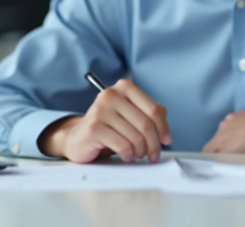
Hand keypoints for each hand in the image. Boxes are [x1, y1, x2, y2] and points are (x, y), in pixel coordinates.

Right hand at [38, 79, 170, 163]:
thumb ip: (148, 115)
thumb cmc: (109, 127)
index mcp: (124, 87)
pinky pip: (123, 146)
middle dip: (154, 144)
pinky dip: (128, 155)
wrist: (78, 138)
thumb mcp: (130, 116)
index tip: (166, 141)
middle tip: (153, 155)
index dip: (163, 128)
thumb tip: (165, 130)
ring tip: (136, 154)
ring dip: (140, 151)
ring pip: (135, 137)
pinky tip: (125, 155)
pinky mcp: (94, 128)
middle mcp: (111, 95)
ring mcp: (100, 110)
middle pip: (146, 124)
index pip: (154, 109)